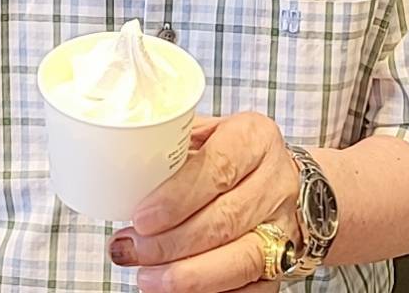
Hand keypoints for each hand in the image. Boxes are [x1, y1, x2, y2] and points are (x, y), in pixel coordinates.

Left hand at [106, 112, 301, 292]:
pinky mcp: (285, 261)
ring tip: (147, 278)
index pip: (218, 167)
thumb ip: (174, 146)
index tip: (141, 217)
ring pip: (241, 259)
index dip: (178, 197)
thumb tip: (122, 172)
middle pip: (225, 219)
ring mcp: (284, 224)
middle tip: (132, 250)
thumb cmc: (231, 150)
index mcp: (255, 137)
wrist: (279, 174)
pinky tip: (178, 290)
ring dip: (188, 275)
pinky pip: (252, 288)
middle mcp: (276, 180)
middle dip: (171, 242)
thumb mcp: (206, 132)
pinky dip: (212, 291)